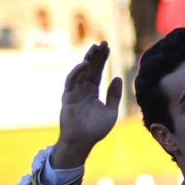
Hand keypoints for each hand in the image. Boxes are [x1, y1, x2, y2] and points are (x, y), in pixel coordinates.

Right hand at [51, 42, 122, 168]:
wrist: (82, 142)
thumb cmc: (96, 129)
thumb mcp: (110, 111)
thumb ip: (113, 95)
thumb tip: (117, 78)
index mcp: (92, 92)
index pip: (98, 71)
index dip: (102, 59)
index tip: (107, 47)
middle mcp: (83, 90)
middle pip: (90, 68)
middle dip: (96, 55)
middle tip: (102, 43)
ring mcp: (74, 93)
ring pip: (80, 72)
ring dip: (87, 60)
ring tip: (94, 49)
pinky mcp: (67, 97)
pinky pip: (71, 82)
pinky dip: (77, 72)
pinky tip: (84, 64)